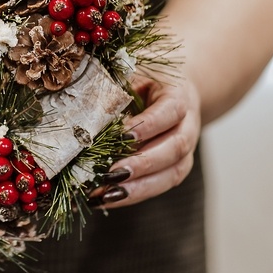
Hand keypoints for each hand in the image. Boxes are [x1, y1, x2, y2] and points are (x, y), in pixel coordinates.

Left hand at [89, 73, 201, 208]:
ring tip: (107, 195)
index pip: (169, 112)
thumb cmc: (145, 80)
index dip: (148, 126)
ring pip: (171, 174)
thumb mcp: (132, 74)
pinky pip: (159, 185)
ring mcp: (185, 151)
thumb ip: (116, 90)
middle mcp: (188, 126)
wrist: (174, 90)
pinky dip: (133, 195)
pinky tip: (106, 199)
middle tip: (112, 174)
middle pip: (175, 148)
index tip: (122, 136)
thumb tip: (83, 112)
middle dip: (143, 164)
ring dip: (139, 188)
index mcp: (179, 96)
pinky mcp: (174, 168)